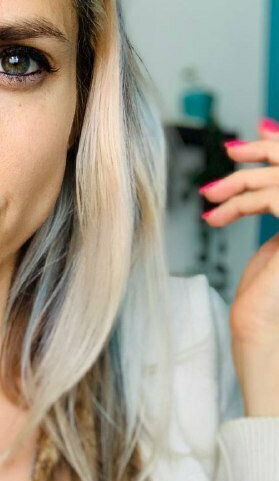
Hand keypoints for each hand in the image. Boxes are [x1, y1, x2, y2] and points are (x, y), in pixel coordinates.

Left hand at [199, 119, 278, 415]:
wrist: (261, 331)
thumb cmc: (263, 297)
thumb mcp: (273, 244)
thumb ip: (274, 209)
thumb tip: (259, 187)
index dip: (275, 150)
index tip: (242, 149)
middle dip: (262, 149)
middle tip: (231, 150)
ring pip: (277, 182)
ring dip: (237, 181)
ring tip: (208, 195)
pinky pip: (269, 201)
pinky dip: (239, 202)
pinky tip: (216, 216)